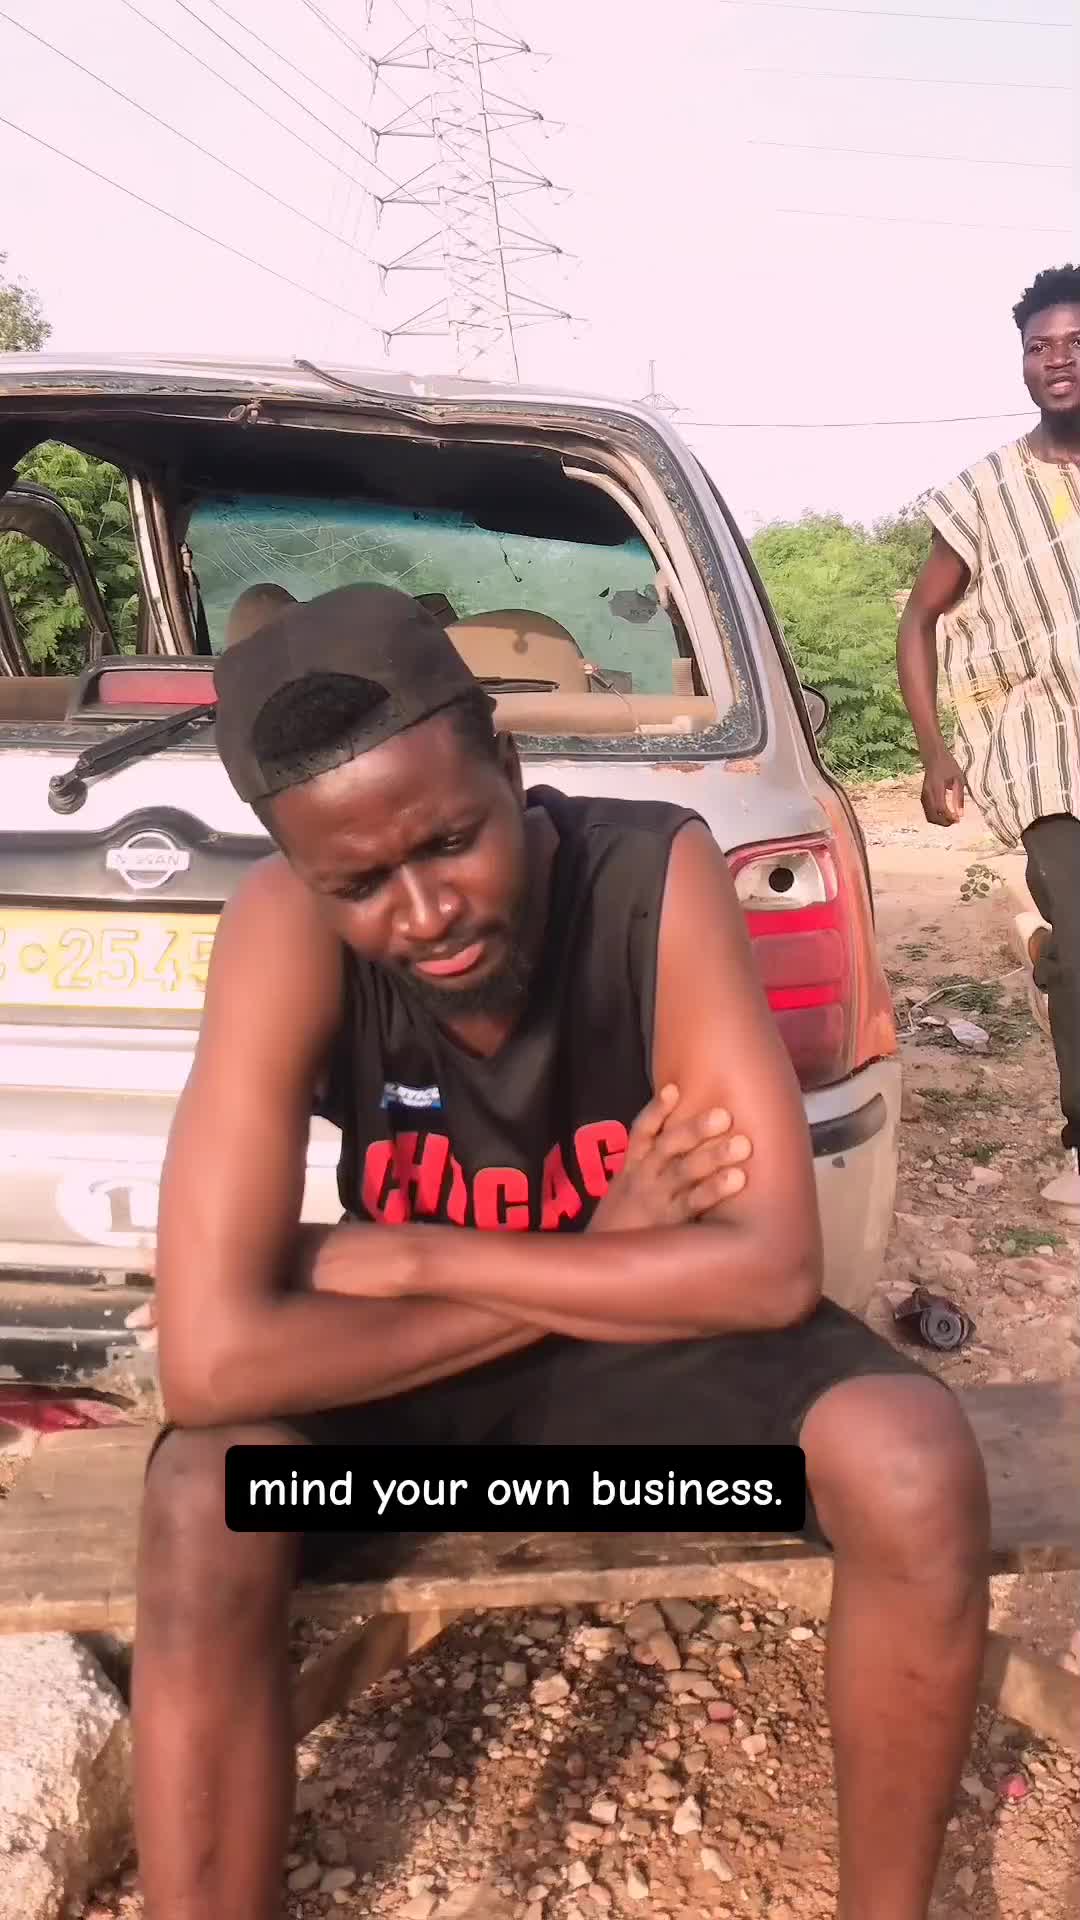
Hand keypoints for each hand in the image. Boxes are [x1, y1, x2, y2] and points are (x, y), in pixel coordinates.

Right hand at [589, 1084, 751, 1232]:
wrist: (599, 1265)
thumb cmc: (621, 1225)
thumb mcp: (623, 1191)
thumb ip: (646, 1168)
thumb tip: (681, 1144)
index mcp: (632, 1168)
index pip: (641, 1132)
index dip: (657, 1111)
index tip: (674, 1090)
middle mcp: (643, 1179)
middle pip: (668, 1147)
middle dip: (695, 1129)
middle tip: (725, 1114)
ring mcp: (655, 1201)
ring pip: (684, 1173)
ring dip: (713, 1157)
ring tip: (743, 1146)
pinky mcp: (668, 1224)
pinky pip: (692, 1204)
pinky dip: (712, 1190)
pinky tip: (737, 1179)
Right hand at [921, 748, 964, 826]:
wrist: (933, 757)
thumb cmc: (948, 765)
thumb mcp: (958, 779)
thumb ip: (959, 797)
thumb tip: (961, 814)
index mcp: (937, 787)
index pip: (941, 808)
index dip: (949, 816)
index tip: (958, 819)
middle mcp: (927, 793)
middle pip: (932, 815)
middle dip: (944, 822)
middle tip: (955, 821)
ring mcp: (923, 795)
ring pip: (929, 815)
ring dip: (939, 821)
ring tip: (951, 819)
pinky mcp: (923, 797)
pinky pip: (927, 811)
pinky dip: (936, 816)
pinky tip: (945, 814)